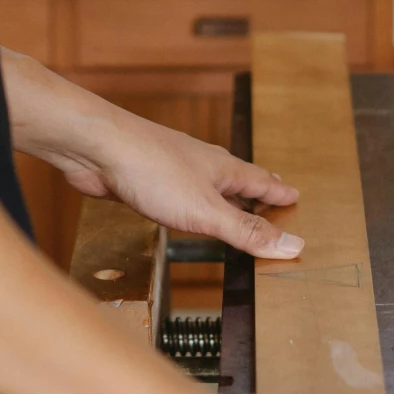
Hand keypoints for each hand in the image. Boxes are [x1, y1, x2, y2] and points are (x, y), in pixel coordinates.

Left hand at [3, 52, 304, 259]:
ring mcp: (174, 170)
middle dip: (255, 190)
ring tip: (233, 203)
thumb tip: (292, 244)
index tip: (295, 195)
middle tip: (272, 194)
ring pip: (207, 184)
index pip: (262, 182)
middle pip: (237, 180)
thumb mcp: (208, 211)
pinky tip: (182, 207)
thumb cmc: (152, 171)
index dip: (279, 192)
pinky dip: (191, 202)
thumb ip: (247, 230)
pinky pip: (179, 193)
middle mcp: (202, 166)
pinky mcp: (148, 179)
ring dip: (224, 196)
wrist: (98, 149)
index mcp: (223, 170)